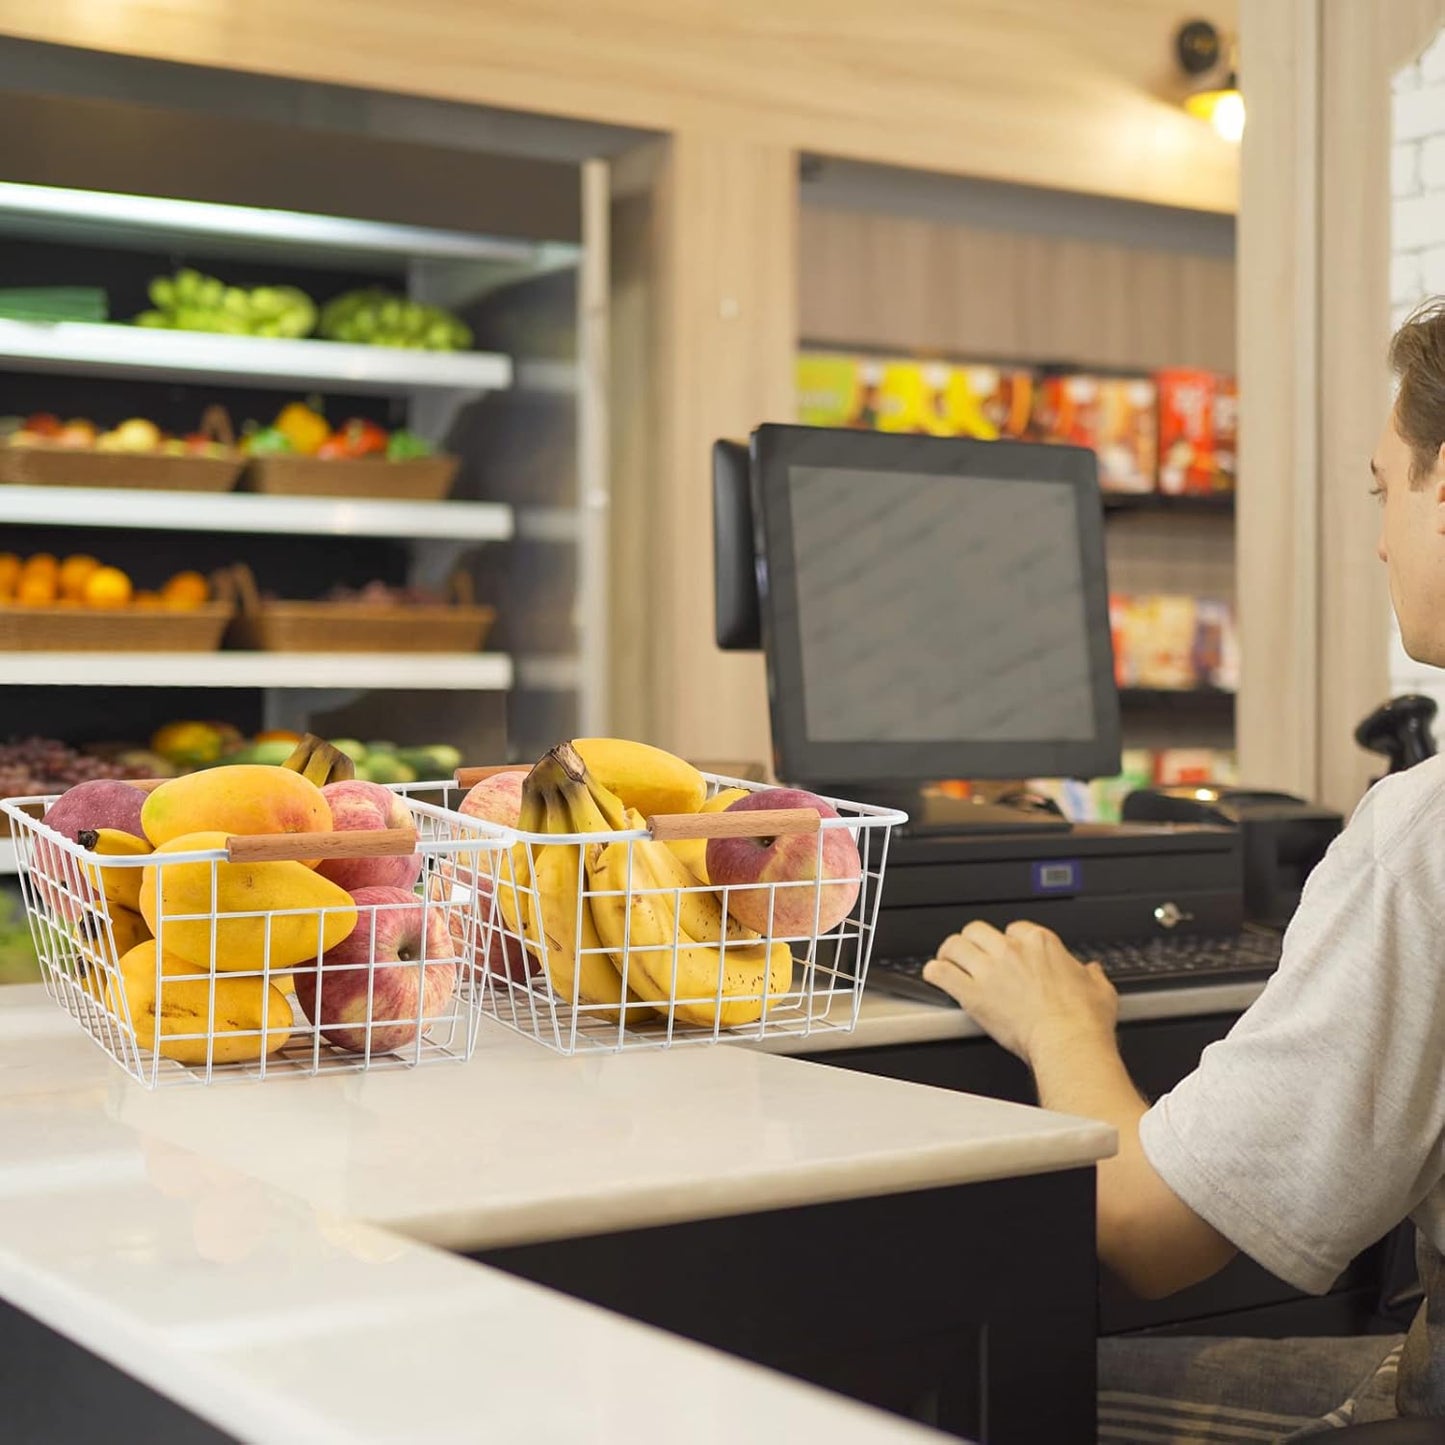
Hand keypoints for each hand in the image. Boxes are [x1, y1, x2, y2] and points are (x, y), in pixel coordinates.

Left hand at [922, 920, 1117, 1064]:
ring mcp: (990, 970)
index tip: (1006, 952)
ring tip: (947, 960)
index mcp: (1041, 944)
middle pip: (978, 930)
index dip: (1007, 940)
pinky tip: (934, 975)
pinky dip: (934, 973)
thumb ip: (1092, 975)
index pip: (1013, 928)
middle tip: (972, 954)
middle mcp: (1012, 951)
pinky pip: (942, 973)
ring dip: (949, 953)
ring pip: (955, 945)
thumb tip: (1092, 971)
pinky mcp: (973, 994)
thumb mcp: (1100, 989)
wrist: (1068, 1043)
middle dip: (973, 941)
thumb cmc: (1083, 1021)